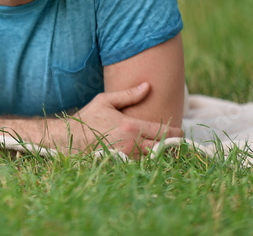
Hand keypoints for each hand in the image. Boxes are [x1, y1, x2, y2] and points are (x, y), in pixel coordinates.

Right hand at [63, 83, 181, 157]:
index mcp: (131, 126)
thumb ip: (128, 94)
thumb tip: (147, 86)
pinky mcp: (123, 165)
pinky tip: (149, 152)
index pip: (164, 131)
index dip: (176, 131)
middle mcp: (132, 144)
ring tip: (165, 145)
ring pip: (155, 157)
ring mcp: (128, 157)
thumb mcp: (105, 101)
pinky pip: (143, 163)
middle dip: (173, 143)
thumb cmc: (88, 118)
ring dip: (162, 152)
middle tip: (176, 138)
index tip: (181, 129)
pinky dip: (149, 159)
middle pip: (164, 147)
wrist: (71, 140)